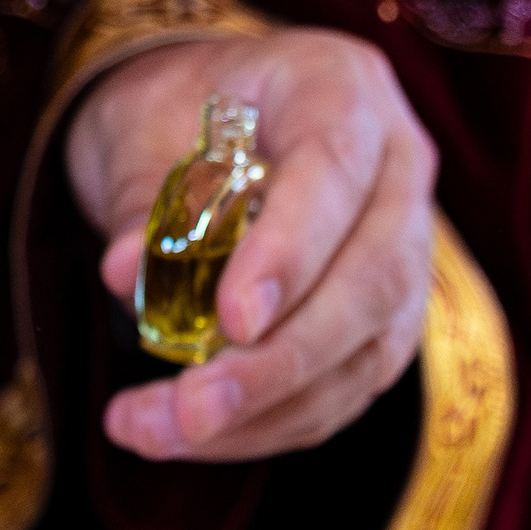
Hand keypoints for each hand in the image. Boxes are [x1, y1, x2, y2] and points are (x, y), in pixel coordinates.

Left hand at [67, 29, 436, 461]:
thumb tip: (127, 271)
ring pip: (361, 354)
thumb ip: (142, 197)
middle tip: (187, 412)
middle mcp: (395, 172)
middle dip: (276, 364)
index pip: (336, 170)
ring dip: (259, 414)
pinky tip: (188, 438)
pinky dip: (264, 427)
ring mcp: (403, 255)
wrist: (205, 129)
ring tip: (153, 433)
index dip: (291, 252)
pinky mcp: (382, 326)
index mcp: (339, 91)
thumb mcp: (140, 129)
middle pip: (369, 281)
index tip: (234, 321)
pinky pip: (341, 393)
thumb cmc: (175, 116)